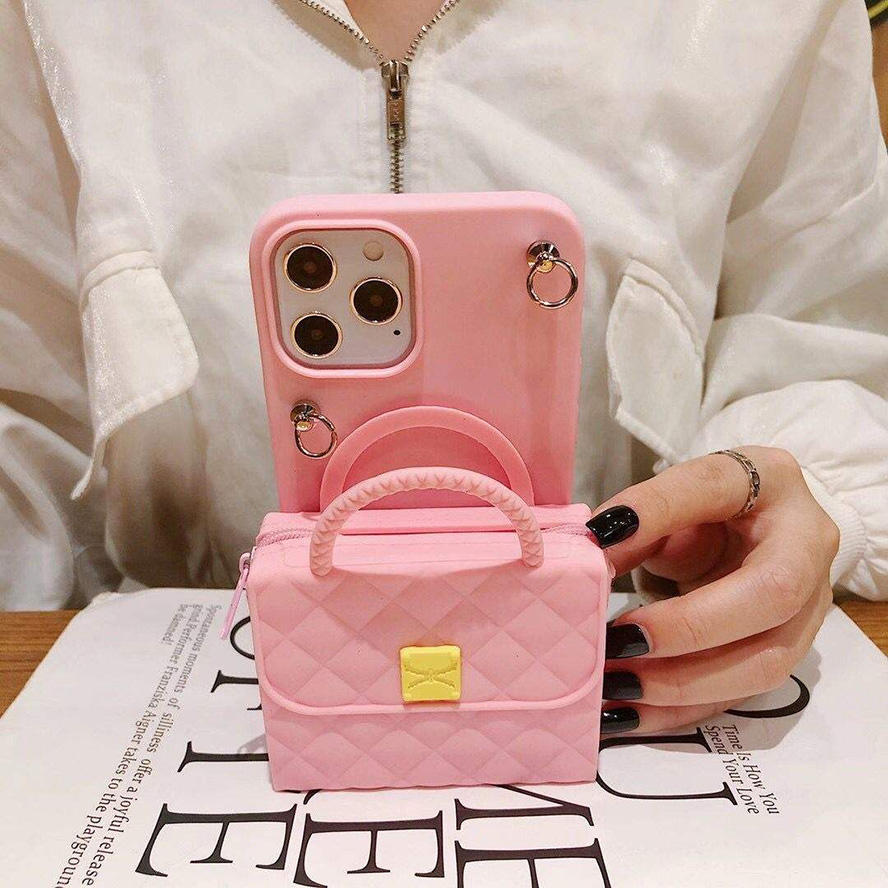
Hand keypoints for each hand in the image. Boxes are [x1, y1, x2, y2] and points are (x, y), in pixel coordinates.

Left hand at [588, 446, 838, 734]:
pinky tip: (627, 715)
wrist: (758, 531)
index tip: (599, 538)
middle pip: (769, 595)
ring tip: (613, 687)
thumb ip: (636, 522)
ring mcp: (809, 608)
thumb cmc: (710, 509)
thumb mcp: (672, 499)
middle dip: (688, 628)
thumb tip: (590, 554)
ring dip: (681, 685)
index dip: (657, 511)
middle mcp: (806, 545)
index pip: (713, 486)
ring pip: (764, 663)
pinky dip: (678, 711)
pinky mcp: (787, 655)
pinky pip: (739, 695)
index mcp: (772, 481)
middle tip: (617, 641)